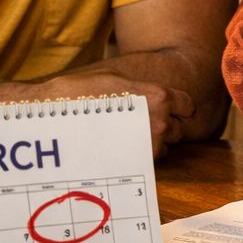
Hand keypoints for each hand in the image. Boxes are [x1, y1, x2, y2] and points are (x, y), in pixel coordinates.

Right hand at [38, 69, 193, 156]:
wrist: (55, 120)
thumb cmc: (81, 94)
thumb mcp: (116, 79)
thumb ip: (140, 88)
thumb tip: (148, 93)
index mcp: (158, 97)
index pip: (187, 105)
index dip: (179, 107)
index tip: (168, 110)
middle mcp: (160, 122)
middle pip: (178, 128)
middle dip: (164, 126)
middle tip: (141, 123)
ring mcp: (150, 145)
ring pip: (165, 146)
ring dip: (152, 142)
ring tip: (127, 135)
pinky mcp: (137, 164)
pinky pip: (150, 161)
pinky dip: (141, 156)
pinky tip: (121, 147)